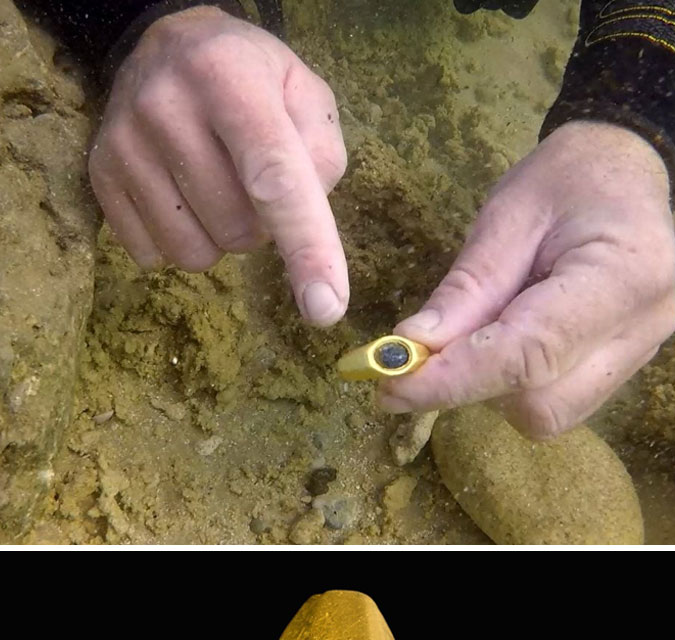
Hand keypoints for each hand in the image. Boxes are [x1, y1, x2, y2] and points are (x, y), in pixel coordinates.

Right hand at [88, 6, 348, 325]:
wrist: (168, 47)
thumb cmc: (252, 81)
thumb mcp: (304, 95)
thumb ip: (321, 159)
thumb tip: (306, 238)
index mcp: (229, 75)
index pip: (274, 177)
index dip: (306, 246)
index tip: (325, 309)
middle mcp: (166, 103)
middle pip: (238, 229)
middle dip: (259, 224)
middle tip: (249, 181)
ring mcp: (125, 141)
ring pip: (195, 253)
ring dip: (219, 238)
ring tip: (215, 187)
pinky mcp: (101, 175)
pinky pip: (154, 256)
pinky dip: (179, 240)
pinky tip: (179, 195)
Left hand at [379, 121, 674, 437]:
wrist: (626, 168)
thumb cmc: (566, 180)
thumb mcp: (506, 216)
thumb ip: (463, 290)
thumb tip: (409, 350)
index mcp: (621, 278)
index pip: (527, 355)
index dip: (455, 380)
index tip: (391, 387)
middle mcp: (639, 329)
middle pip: (539, 402)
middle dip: (475, 385)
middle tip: (433, 348)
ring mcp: (637, 355)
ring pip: (547, 414)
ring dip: (495, 389)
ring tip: (485, 329)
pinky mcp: (622, 371)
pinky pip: (557, 404)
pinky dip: (517, 386)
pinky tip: (510, 339)